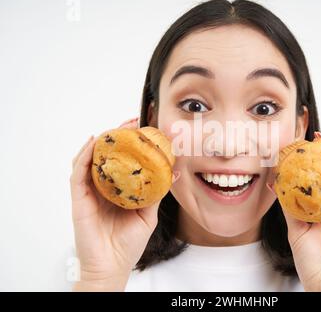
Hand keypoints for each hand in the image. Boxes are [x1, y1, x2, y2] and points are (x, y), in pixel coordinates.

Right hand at [70, 117, 178, 290]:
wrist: (113, 266)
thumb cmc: (127, 244)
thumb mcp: (148, 215)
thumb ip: (156, 193)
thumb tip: (174, 171)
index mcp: (118, 190)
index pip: (122, 160)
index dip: (131, 143)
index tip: (144, 128)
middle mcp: (102, 187)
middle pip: (106, 155)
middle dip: (117, 136)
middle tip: (131, 122)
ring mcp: (89, 192)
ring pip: (89, 159)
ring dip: (101, 141)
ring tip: (115, 129)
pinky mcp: (79, 200)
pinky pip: (77, 174)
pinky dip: (83, 156)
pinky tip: (93, 143)